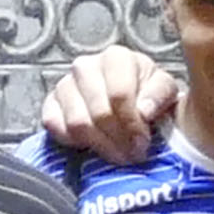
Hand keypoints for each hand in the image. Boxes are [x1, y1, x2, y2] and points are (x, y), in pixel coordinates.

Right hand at [39, 44, 178, 162]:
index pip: (119, 94)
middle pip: (99, 112)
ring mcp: (64, 84)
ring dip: (99, 145)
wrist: (127, 98)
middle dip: (118, 139)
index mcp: (116, 58)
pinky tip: (91, 144)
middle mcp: (85, 66)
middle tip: (131, 155)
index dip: (132, 124)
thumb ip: (159, 95)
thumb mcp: (164, 90)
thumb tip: (145, 111)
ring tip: (116, 154)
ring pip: (77, 123)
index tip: (142, 142)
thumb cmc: (146, 93)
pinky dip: (73, 141)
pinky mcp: (50, 103)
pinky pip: (55, 126)